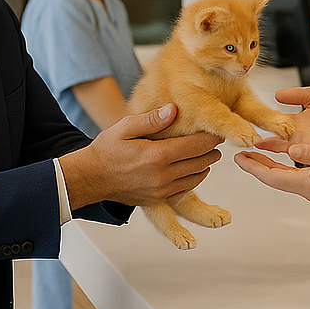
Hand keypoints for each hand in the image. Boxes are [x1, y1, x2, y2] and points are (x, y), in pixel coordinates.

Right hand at [60, 104, 222, 209]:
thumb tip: (173, 109)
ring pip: (197, 177)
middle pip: (201, 162)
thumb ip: (151, 119)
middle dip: (212, 150)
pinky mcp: (158, 199)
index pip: (197, 146)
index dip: (212, 138)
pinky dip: (194, 178)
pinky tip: (192, 168)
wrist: (91, 178)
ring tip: (206, 153)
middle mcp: (163, 175)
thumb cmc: (107, 150)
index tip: (218, 131)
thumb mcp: (125, 127)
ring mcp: (161, 190)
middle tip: (215, 140)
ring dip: (205, 165)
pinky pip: (185, 189)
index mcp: (157, 155)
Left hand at [234, 143, 309, 227]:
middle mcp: (306, 188)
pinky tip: (273, 158)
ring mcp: (309, 187)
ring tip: (250, 154)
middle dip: (254, 167)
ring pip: (279, 177)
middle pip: (272, 178)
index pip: (273, 177)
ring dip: (264, 166)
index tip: (239, 158)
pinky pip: (289, 175)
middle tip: (238, 155)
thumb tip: (292, 150)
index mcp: (309, 184)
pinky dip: (277, 166)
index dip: (255, 167)